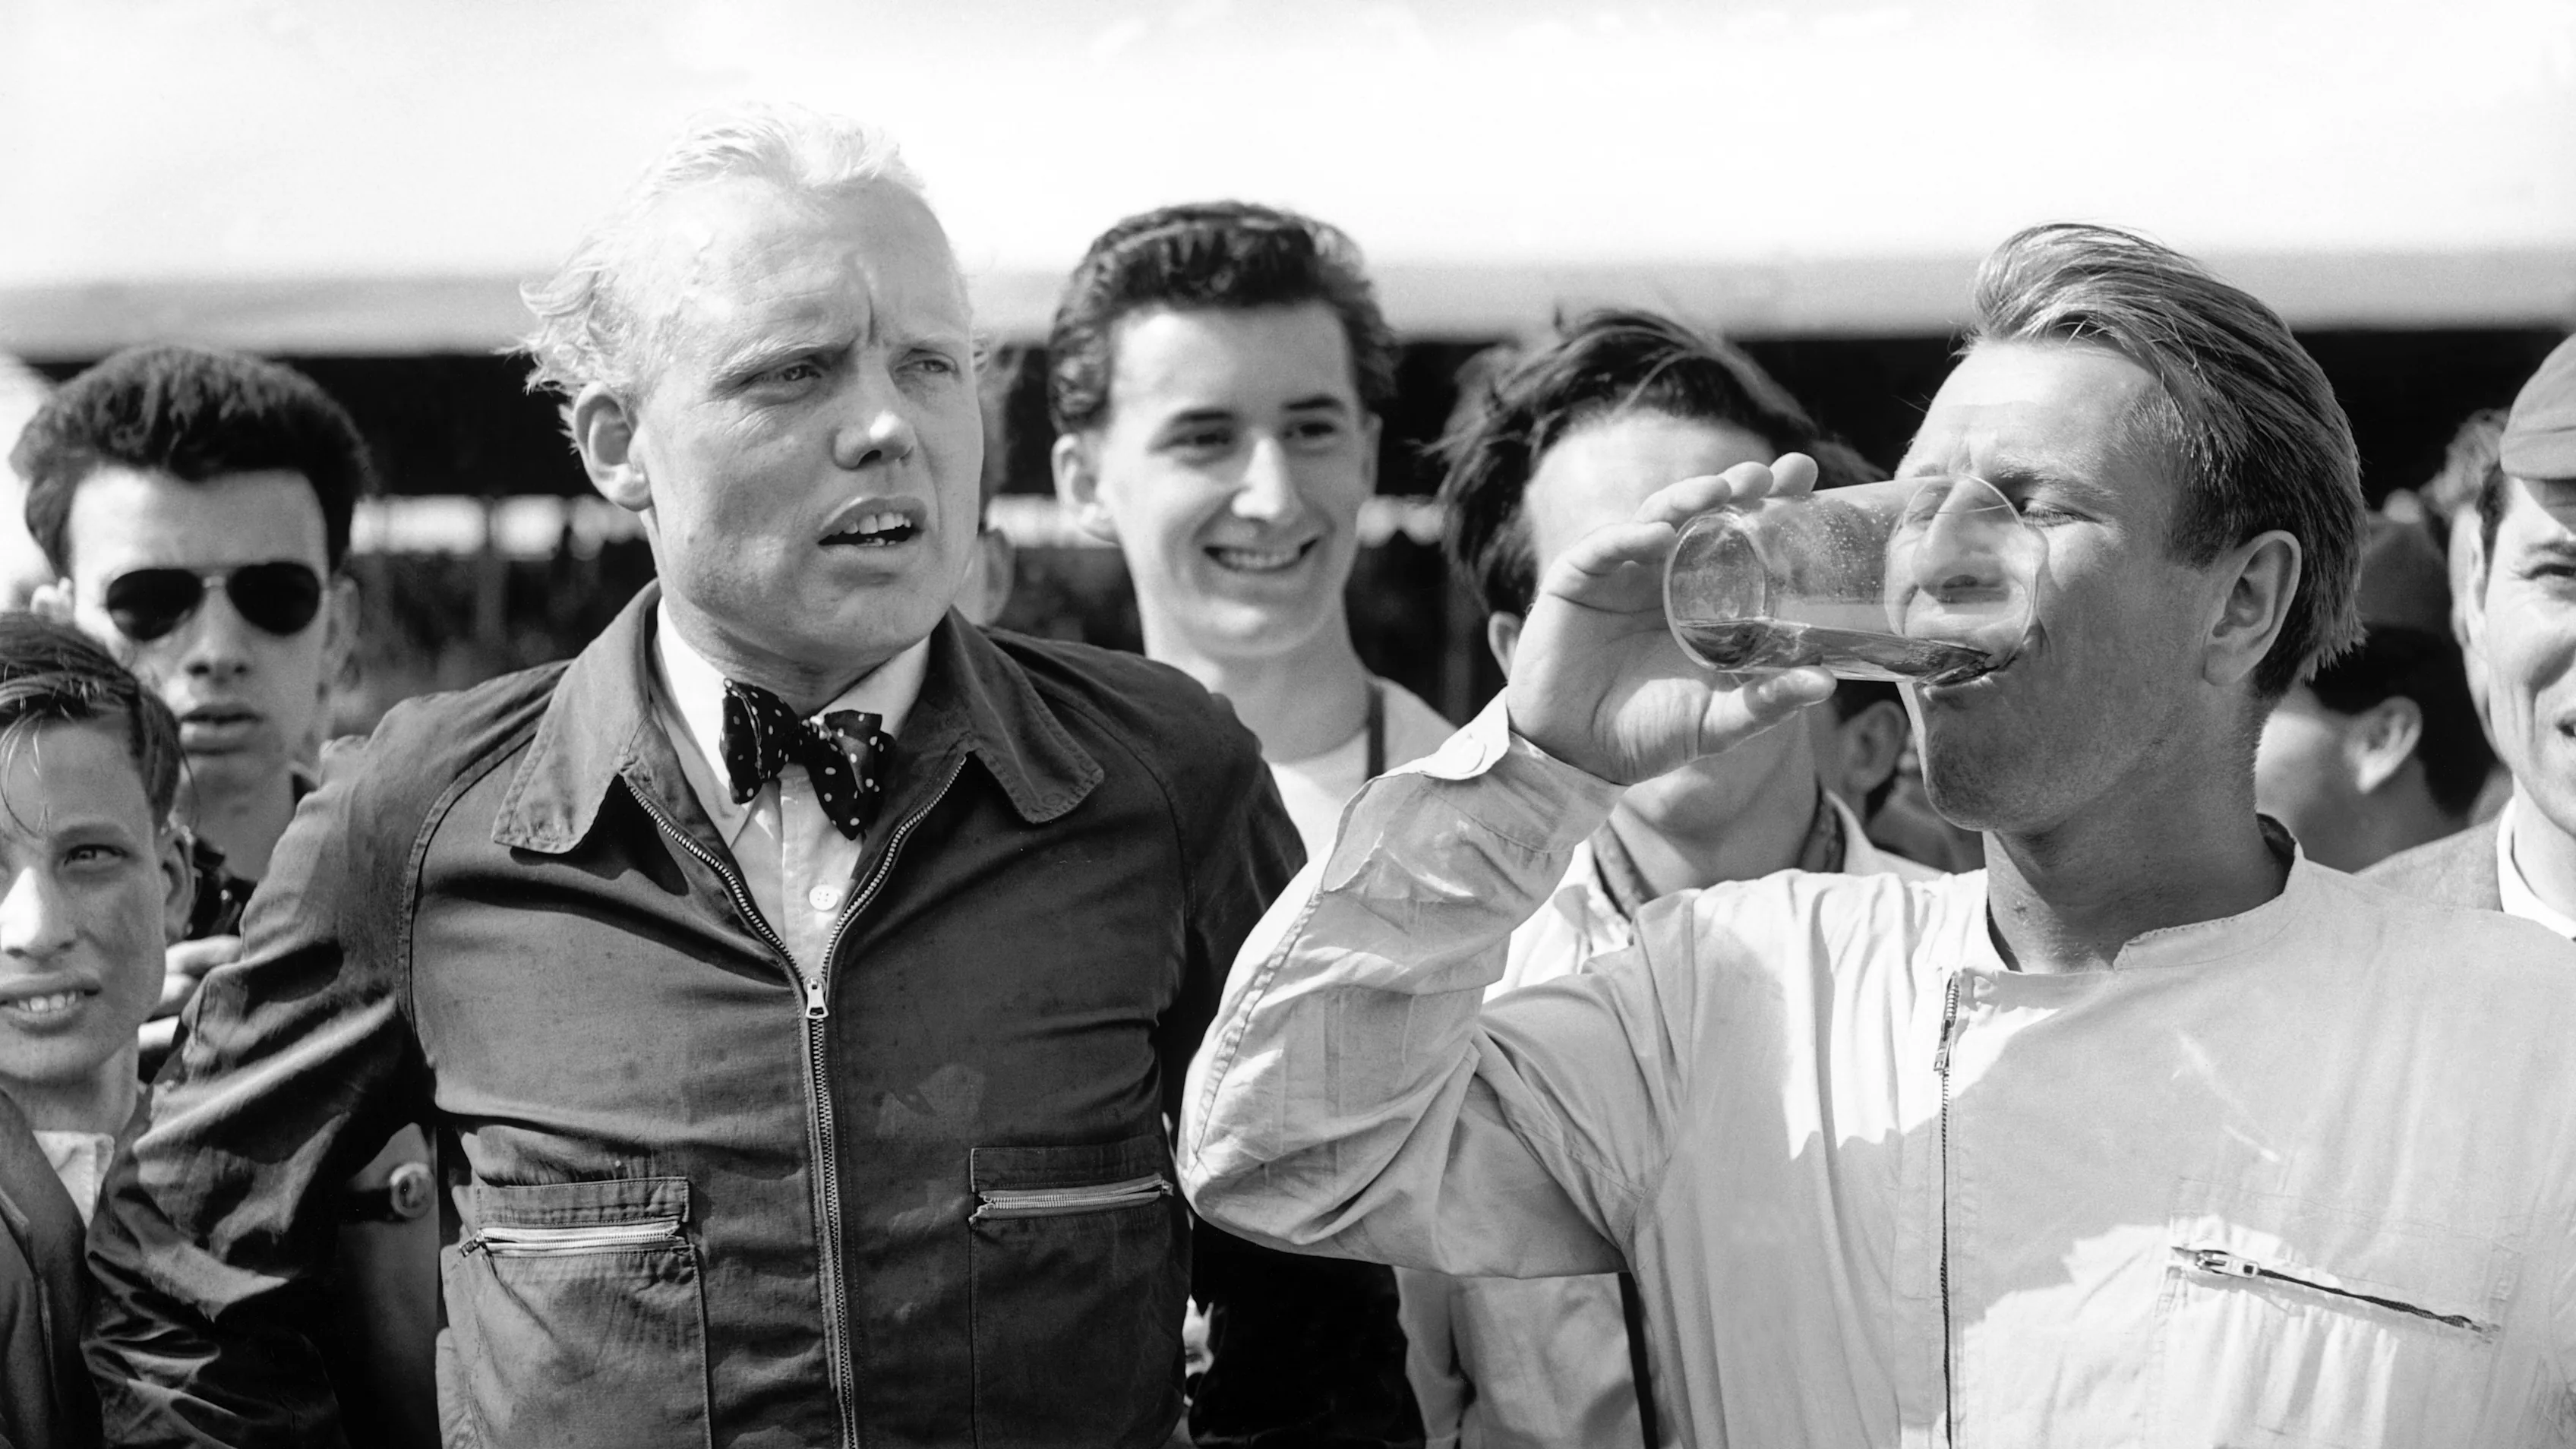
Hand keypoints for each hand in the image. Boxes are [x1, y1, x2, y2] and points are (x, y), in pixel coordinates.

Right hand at [1505, 454, 1834, 783]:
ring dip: (1685, 498)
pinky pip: (1602, 548)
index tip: (1807, 477)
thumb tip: (1826, 683)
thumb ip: (1766, 702)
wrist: (1574, 755)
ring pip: (1654, 517)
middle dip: (1734, 487)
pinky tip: (1655, 534)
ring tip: (1718, 492)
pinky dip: (1628, 536)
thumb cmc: (1648, 734)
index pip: (1742, 538)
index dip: (1772, 504)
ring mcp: (1620, 573)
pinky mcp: (1575, 580)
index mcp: (1703, 597)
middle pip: (1701, 514)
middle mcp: (1663, 575)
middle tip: (1766, 474)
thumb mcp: (1717, 721)